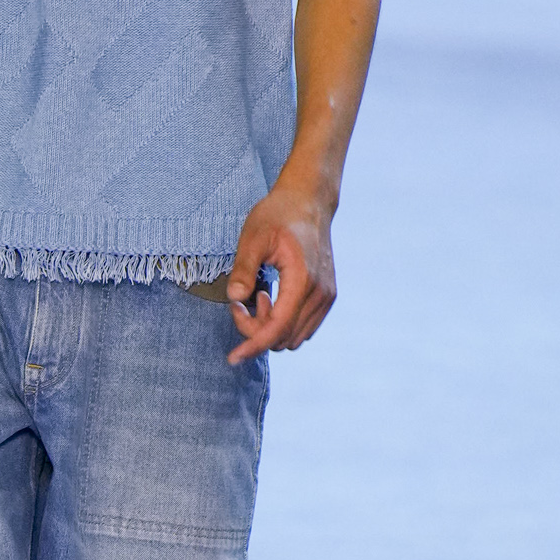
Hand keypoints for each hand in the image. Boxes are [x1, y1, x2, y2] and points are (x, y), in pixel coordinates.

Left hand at [225, 187, 336, 363]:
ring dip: (270, 328)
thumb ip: (244, 269)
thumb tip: (235, 298)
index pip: (277, 328)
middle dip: (256, 331)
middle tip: (239, 303)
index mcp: (303, 279)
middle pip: (284, 338)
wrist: (309, 201)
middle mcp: (320, 293)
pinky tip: (270, 297)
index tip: (232, 358)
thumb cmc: (278, 215)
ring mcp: (327, 296)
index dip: (253, 345)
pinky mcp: (327, 296)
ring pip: (294, 337)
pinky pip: (303, 327)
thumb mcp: (253, 237)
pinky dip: (283, 323)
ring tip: (258, 295)